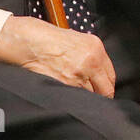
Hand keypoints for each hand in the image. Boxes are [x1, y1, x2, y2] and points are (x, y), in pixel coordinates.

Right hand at [0, 15, 115, 96]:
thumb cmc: (48, 38)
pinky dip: (73, 101)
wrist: (28, 40)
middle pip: (105, 90)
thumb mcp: (77, 38)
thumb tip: (98, 73)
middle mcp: (91, 61)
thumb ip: (91, 55)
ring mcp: (78, 75)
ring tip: (76, 96)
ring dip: (85, 99)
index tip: (102, 91)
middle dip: (100, 96)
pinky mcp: (65, 85)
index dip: (106, 86)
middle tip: (93, 100)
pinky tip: (67, 96)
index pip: (111, 76)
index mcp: (96, 48)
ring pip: (91, 97)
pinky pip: (75, 99)